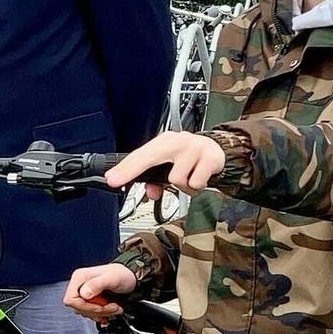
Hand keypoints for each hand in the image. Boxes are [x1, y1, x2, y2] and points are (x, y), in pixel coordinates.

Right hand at [64, 263, 138, 321]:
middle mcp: (80, 285)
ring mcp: (84, 292)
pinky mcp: (90, 299)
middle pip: (78, 307)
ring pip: (84, 311)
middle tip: (111, 307)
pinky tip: (108, 312)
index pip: (71, 299)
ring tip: (113, 308)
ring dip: (100, 314)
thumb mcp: (112, 278)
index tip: (100, 306)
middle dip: (96, 311)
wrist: (131, 278)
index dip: (85, 307)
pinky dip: (100, 315)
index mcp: (80, 277)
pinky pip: (89, 312)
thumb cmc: (123, 275)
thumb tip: (84, 293)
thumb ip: (97, 284)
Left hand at [106, 131, 227, 199]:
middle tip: (118, 181)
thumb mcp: (172, 165)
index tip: (112, 179)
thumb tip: (151, 192)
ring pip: (176, 178)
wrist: (220, 150)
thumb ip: (157, 179)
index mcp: (165, 142)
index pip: (140, 154)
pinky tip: (201, 177)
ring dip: (183, 185)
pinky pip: (195, 182)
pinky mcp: (210, 157)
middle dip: (132, 170)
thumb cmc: (191, 157)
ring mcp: (194, 147)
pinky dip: (197, 186)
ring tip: (189, 178)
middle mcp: (177, 141)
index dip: (125, 168)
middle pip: (150, 156)